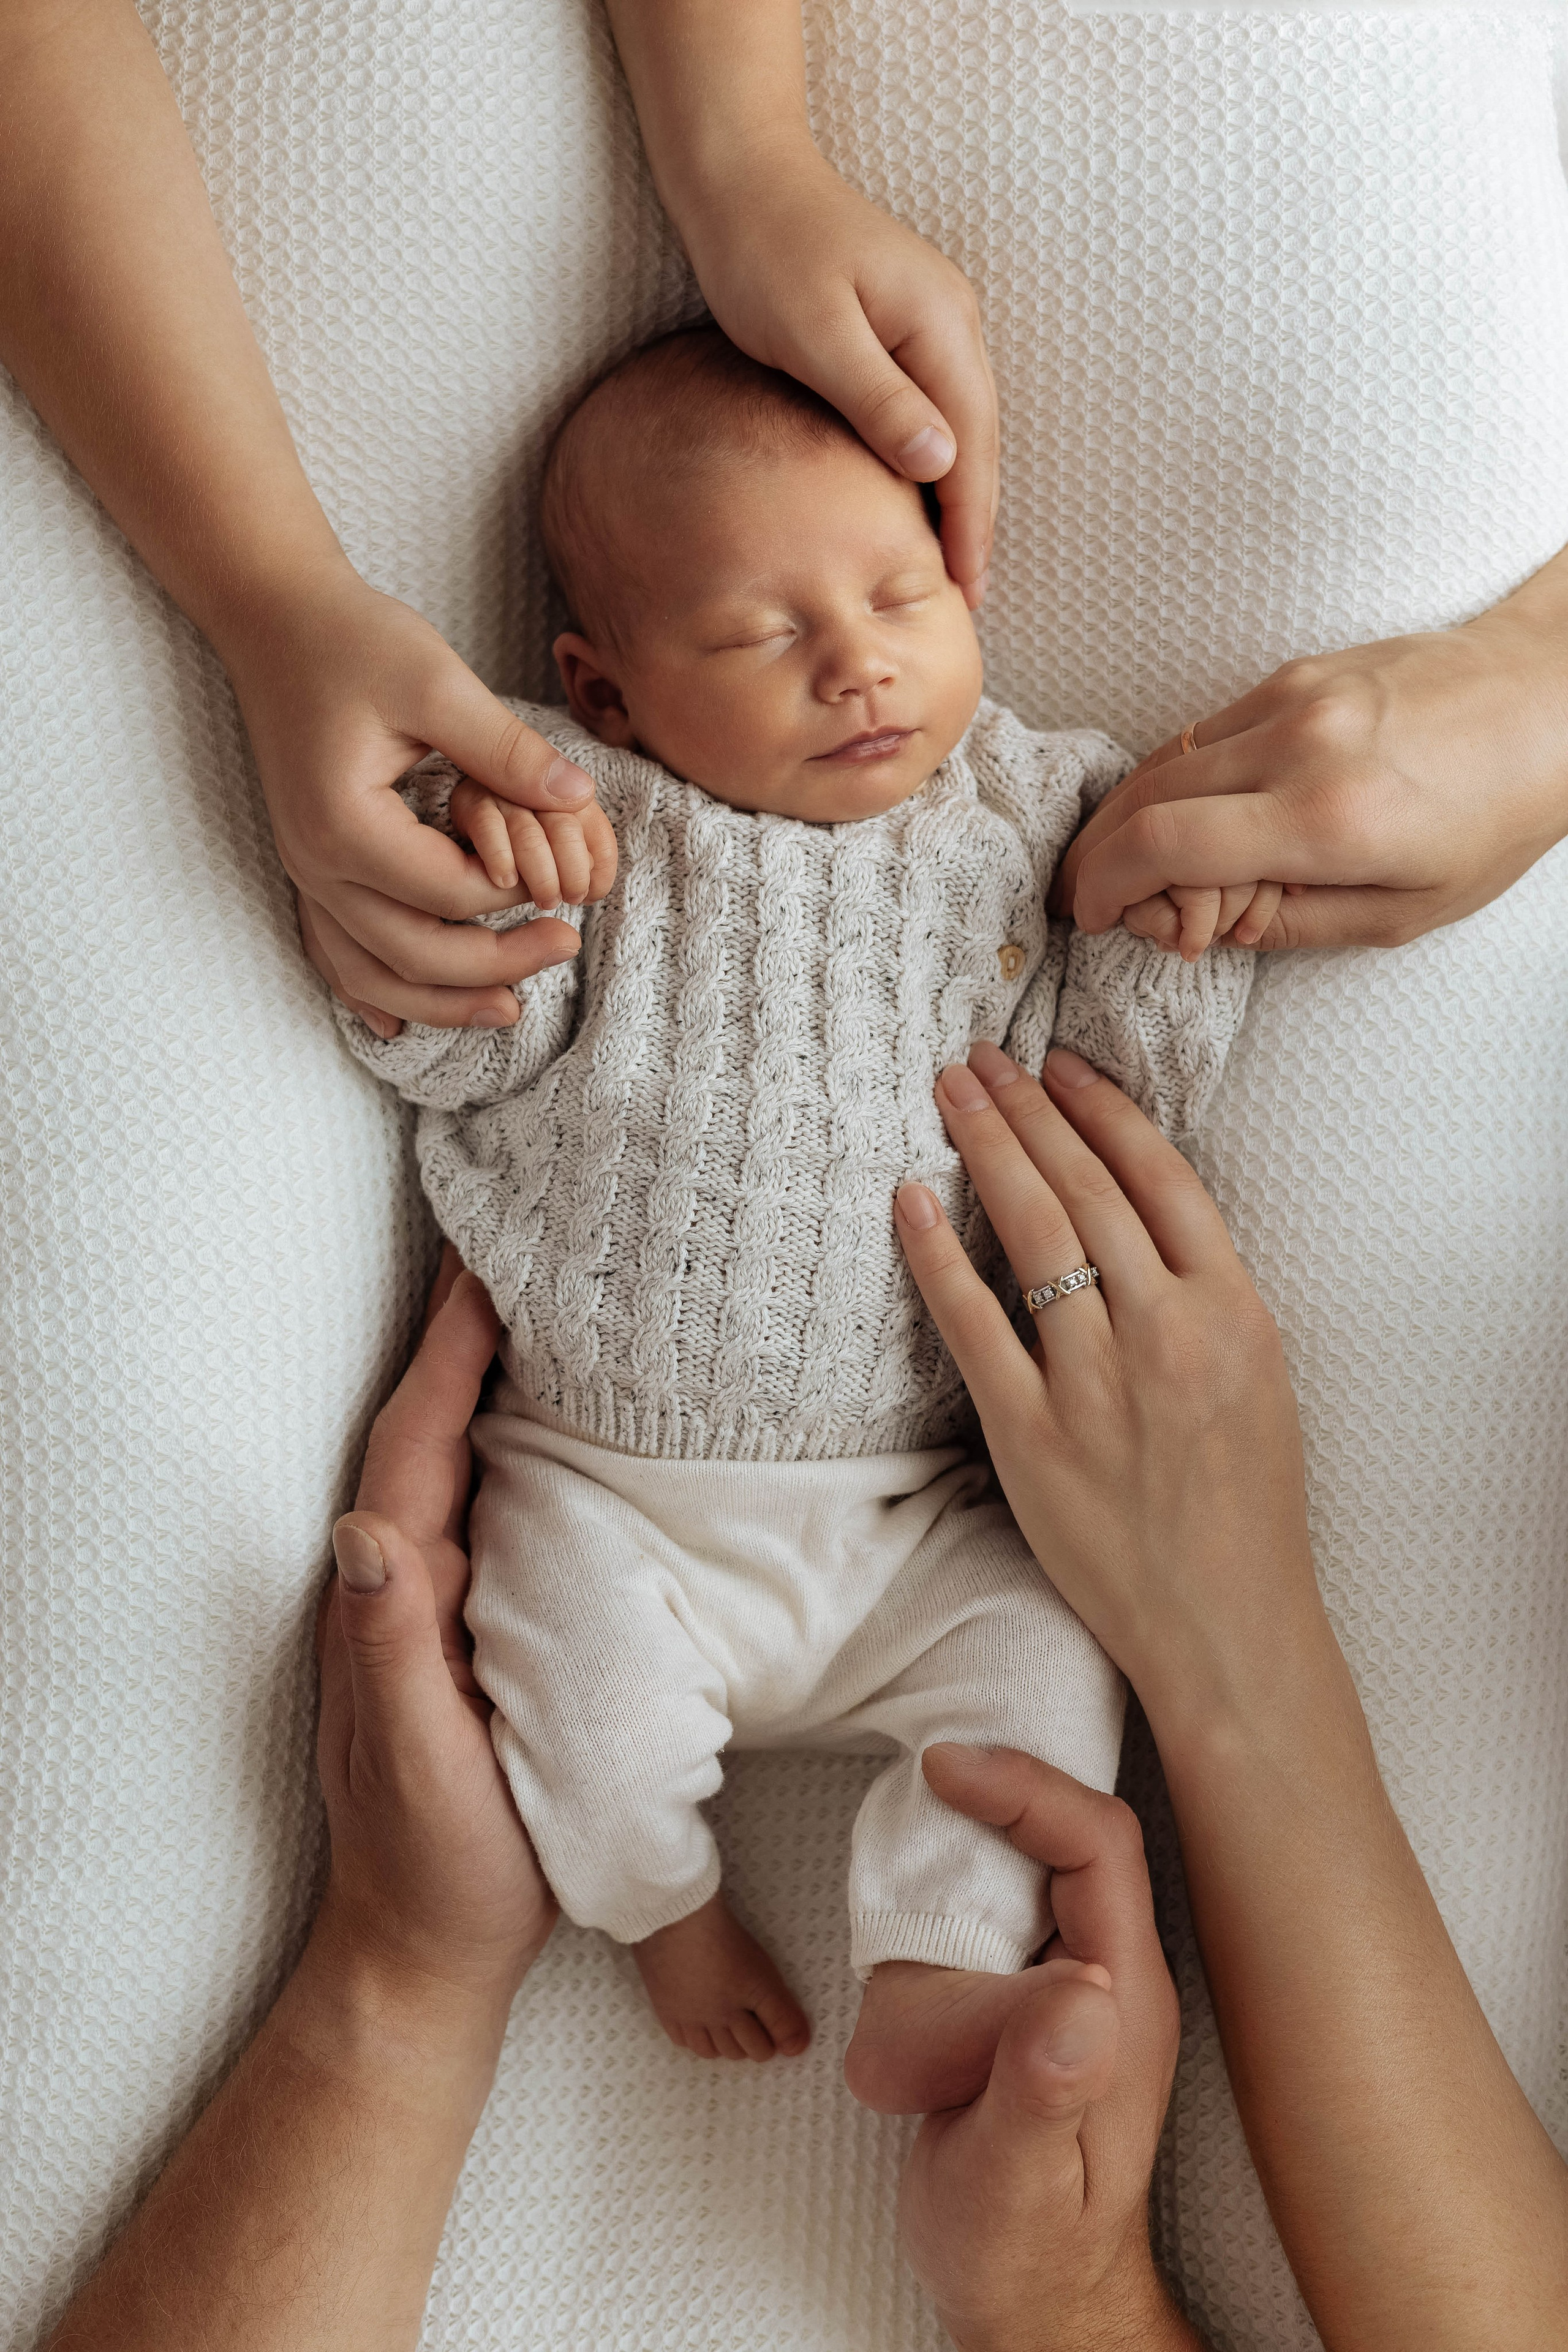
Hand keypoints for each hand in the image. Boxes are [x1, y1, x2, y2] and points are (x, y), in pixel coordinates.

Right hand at [218, 560, 610, 1033]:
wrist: (275, 619)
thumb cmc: (355, 639)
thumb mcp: (437, 679)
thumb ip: (507, 747)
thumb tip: (579, 797)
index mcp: (345, 823)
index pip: (450, 894)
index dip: (514, 893)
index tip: (561, 873)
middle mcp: (315, 863)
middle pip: (413, 955)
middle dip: (496, 966)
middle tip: (568, 946)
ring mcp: (304, 872)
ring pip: (372, 975)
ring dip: (440, 1003)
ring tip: (511, 1009)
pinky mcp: (308, 868)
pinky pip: (335, 954)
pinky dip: (372, 992)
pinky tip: (401, 1025)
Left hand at [315, 1249, 555, 2007]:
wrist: (432, 1950)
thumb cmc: (436, 1861)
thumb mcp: (416, 1760)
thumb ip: (388, 1648)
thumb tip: (362, 1529)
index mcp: (393, 1598)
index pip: (416, 1448)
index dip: (447, 1356)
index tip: (485, 1269)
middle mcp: (406, 1583)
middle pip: (432, 1430)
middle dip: (465, 1335)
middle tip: (518, 1241)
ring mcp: (439, 1604)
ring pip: (464, 1460)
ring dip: (490, 1376)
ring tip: (542, 1298)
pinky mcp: (478, 1627)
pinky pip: (496, 1508)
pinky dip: (517, 1443)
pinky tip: (563, 1421)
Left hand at [678, 147, 997, 602]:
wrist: (742, 175)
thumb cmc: (764, 251)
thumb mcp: (815, 333)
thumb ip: (878, 400)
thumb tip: (942, 464)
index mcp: (939, 325)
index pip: (970, 447)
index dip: (971, 523)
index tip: (967, 588)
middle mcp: (952, 322)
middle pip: (978, 441)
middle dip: (976, 520)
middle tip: (968, 595)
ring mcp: (933, 321)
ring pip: (961, 428)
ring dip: (959, 495)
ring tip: (951, 561)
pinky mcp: (905, 325)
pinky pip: (935, 407)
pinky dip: (934, 460)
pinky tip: (920, 496)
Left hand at [893, 1041, 1320, 1737]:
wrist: (1225, 1623)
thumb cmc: (1245, 1506)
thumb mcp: (1259, 1375)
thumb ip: (1205, 1292)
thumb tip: (1135, 1211)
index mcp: (1234, 1311)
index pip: (1160, 1177)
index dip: (1102, 1110)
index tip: (1059, 1065)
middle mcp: (1166, 1333)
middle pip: (1086, 1187)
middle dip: (1028, 1109)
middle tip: (981, 1056)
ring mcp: (1095, 1383)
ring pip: (1032, 1234)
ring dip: (986, 1149)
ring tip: (952, 1093)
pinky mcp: (1031, 1435)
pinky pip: (972, 1324)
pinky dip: (937, 1254)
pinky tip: (909, 1198)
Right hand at [900, 1747, 1202, 2351]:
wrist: (1032, 2301)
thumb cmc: (1028, 2256)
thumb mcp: (1020, 2184)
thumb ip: (1043, 2089)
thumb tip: (1079, 1991)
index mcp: (1123, 1997)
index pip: (1096, 1840)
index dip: (1026, 1786)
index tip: (943, 1767)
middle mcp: (1102, 1974)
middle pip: (1049, 1839)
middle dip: (970, 1844)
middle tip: (905, 1887)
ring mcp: (1059, 1985)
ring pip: (992, 1889)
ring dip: (931, 1949)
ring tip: (921, 2070)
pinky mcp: (1014, 1999)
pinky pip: (963, 1933)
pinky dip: (921, 1964)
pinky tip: (913, 2061)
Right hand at [1054, 588, 1567, 947]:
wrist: (1550, 701)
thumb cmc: (1496, 815)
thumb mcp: (1406, 911)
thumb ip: (1296, 924)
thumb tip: (1213, 927)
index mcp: (1327, 817)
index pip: (1165, 844)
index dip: (1107, 886)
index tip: (1096, 918)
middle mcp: (1298, 744)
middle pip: (1143, 799)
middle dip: (1100, 858)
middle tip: (1094, 901)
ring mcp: (1292, 696)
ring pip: (1162, 759)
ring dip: (1129, 818)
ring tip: (1134, 866)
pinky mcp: (1295, 672)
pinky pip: (1203, 731)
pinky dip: (1176, 779)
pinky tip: (1190, 816)